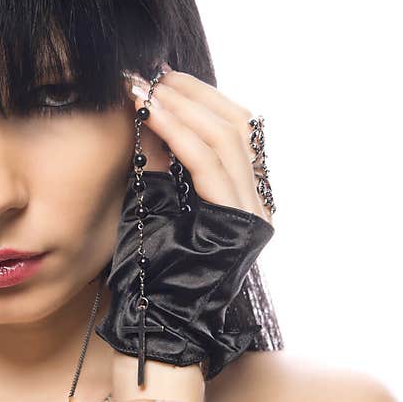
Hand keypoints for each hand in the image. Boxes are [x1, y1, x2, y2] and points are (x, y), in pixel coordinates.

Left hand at [93, 65, 274, 381]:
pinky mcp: (240, 224)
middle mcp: (257, 202)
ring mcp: (253, 213)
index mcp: (241, 197)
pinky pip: (210, 165)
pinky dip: (179, 133)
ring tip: (145, 88)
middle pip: (235, 125)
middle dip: (189, 95)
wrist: (161, 325)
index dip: (197, 98)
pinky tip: (151, 114)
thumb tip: (148, 116)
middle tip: (149, 76)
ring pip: (226, 138)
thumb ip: (160, 164)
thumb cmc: (152, 274)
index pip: (232, 130)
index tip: (158, 79)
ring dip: (181, 107)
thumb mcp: (155, 205)